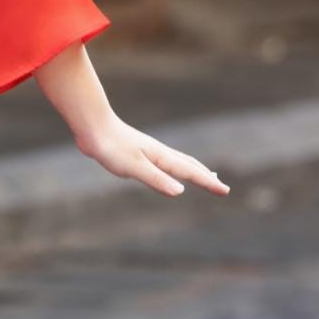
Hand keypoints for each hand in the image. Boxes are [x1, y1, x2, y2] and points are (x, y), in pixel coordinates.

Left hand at [75, 114, 229, 198]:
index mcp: (161, 157)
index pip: (190, 172)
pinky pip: (164, 163)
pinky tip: (168, 171)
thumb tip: (180, 191)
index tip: (225, 191)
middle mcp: (159, 153)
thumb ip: (156, 179)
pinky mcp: (137, 153)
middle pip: (189, 165)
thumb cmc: (111, 146)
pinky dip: (175, 168)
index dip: (208, 183)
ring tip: (204, 176)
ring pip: (177, 162)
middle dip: (206, 177)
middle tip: (221, 187)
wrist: (92, 126)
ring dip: (193, 170)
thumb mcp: (134, 167)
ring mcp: (149, 152)